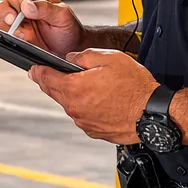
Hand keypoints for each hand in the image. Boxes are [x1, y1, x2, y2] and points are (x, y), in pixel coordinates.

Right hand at [0, 0, 84, 55]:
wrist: (72, 47)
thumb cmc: (68, 28)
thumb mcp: (61, 15)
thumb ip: (45, 8)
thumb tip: (27, 5)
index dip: (15, 2)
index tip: (21, 10)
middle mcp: (23, 11)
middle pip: (2, 7)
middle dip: (6, 14)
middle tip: (14, 21)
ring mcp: (19, 25)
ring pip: (3, 24)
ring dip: (13, 30)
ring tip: (28, 34)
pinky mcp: (19, 39)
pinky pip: (8, 39)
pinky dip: (16, 40)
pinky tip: (28, 40)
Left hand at [29, 49, 157, 144]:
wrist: (153, 113)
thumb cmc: (136, 87)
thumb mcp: (110, 58)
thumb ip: (85, 56)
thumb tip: (71, 57)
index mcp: (75, 88)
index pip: (46, 78)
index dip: (38, 71)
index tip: (33, 69)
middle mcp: (75, 108)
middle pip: (54, 93)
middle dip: (50, 82)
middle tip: (46, 75)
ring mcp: (84, 122)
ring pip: (69, 105)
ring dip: (72, 95)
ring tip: (86, 86)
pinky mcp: (94, 131)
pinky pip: (82, 116)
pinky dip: (85, 107)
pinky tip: (98, 100)